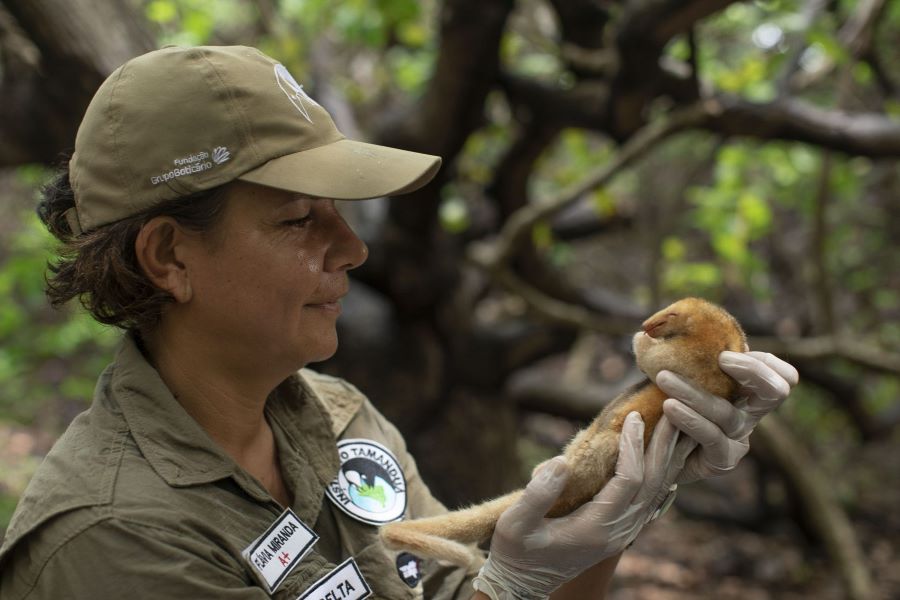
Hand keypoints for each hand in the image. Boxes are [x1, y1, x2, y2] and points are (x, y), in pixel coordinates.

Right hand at [473, 412, 682, 599]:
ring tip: (677, 427)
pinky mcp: (618, 531)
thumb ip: (537, 495)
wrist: (523, 584)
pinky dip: (661, 474)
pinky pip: (650, 500)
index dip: (633, 447)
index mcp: (595, 528)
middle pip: (652, 484)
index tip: (633, 416)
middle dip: (662, 446)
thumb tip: (562, 461)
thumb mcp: (514, 523)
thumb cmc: (515, 552)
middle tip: (672, 411)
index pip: (628, 481)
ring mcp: (621, 534)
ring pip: (656, 492)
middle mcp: (616, 532)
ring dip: (667, 458)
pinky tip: (667, 457)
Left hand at [657, 350, 798, 483]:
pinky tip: (669, 406)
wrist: (654, 451)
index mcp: (746, 390)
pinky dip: (690, 419)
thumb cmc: (666, 405)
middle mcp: (749, 414)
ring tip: (664, 378)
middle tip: (721, 359)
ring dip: (694, 392)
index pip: (782, 375)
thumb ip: (673, 356)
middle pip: (776, 391)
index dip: (766, 363)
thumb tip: (643, 333)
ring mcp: (738, 439)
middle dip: (754, 371)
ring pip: (727, 412)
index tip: (727, 353)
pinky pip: (711, 437)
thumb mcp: (676, 376)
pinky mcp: (721, 459)